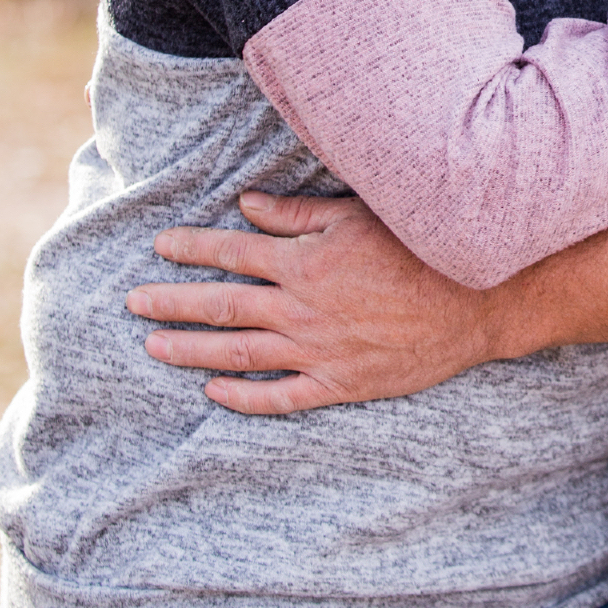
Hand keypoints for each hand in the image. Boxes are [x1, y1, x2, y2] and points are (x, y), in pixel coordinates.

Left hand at [125, 194, 502, 412]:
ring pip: (237, 355)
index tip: (159, 247)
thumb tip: (246, 208)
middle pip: (221, 306)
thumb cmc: (420, 249)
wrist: (475, 303)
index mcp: (303, 262)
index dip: (190, 249)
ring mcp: (317, 352)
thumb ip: (297, 217)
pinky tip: (213, 393)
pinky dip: (242, 398)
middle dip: (171, 303)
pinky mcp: (339, 385)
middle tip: (133, 303)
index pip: (230, 254)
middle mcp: (301, 309)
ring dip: (190, 351)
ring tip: (154, 347)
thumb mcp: (358, 216)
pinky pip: (279, 398)